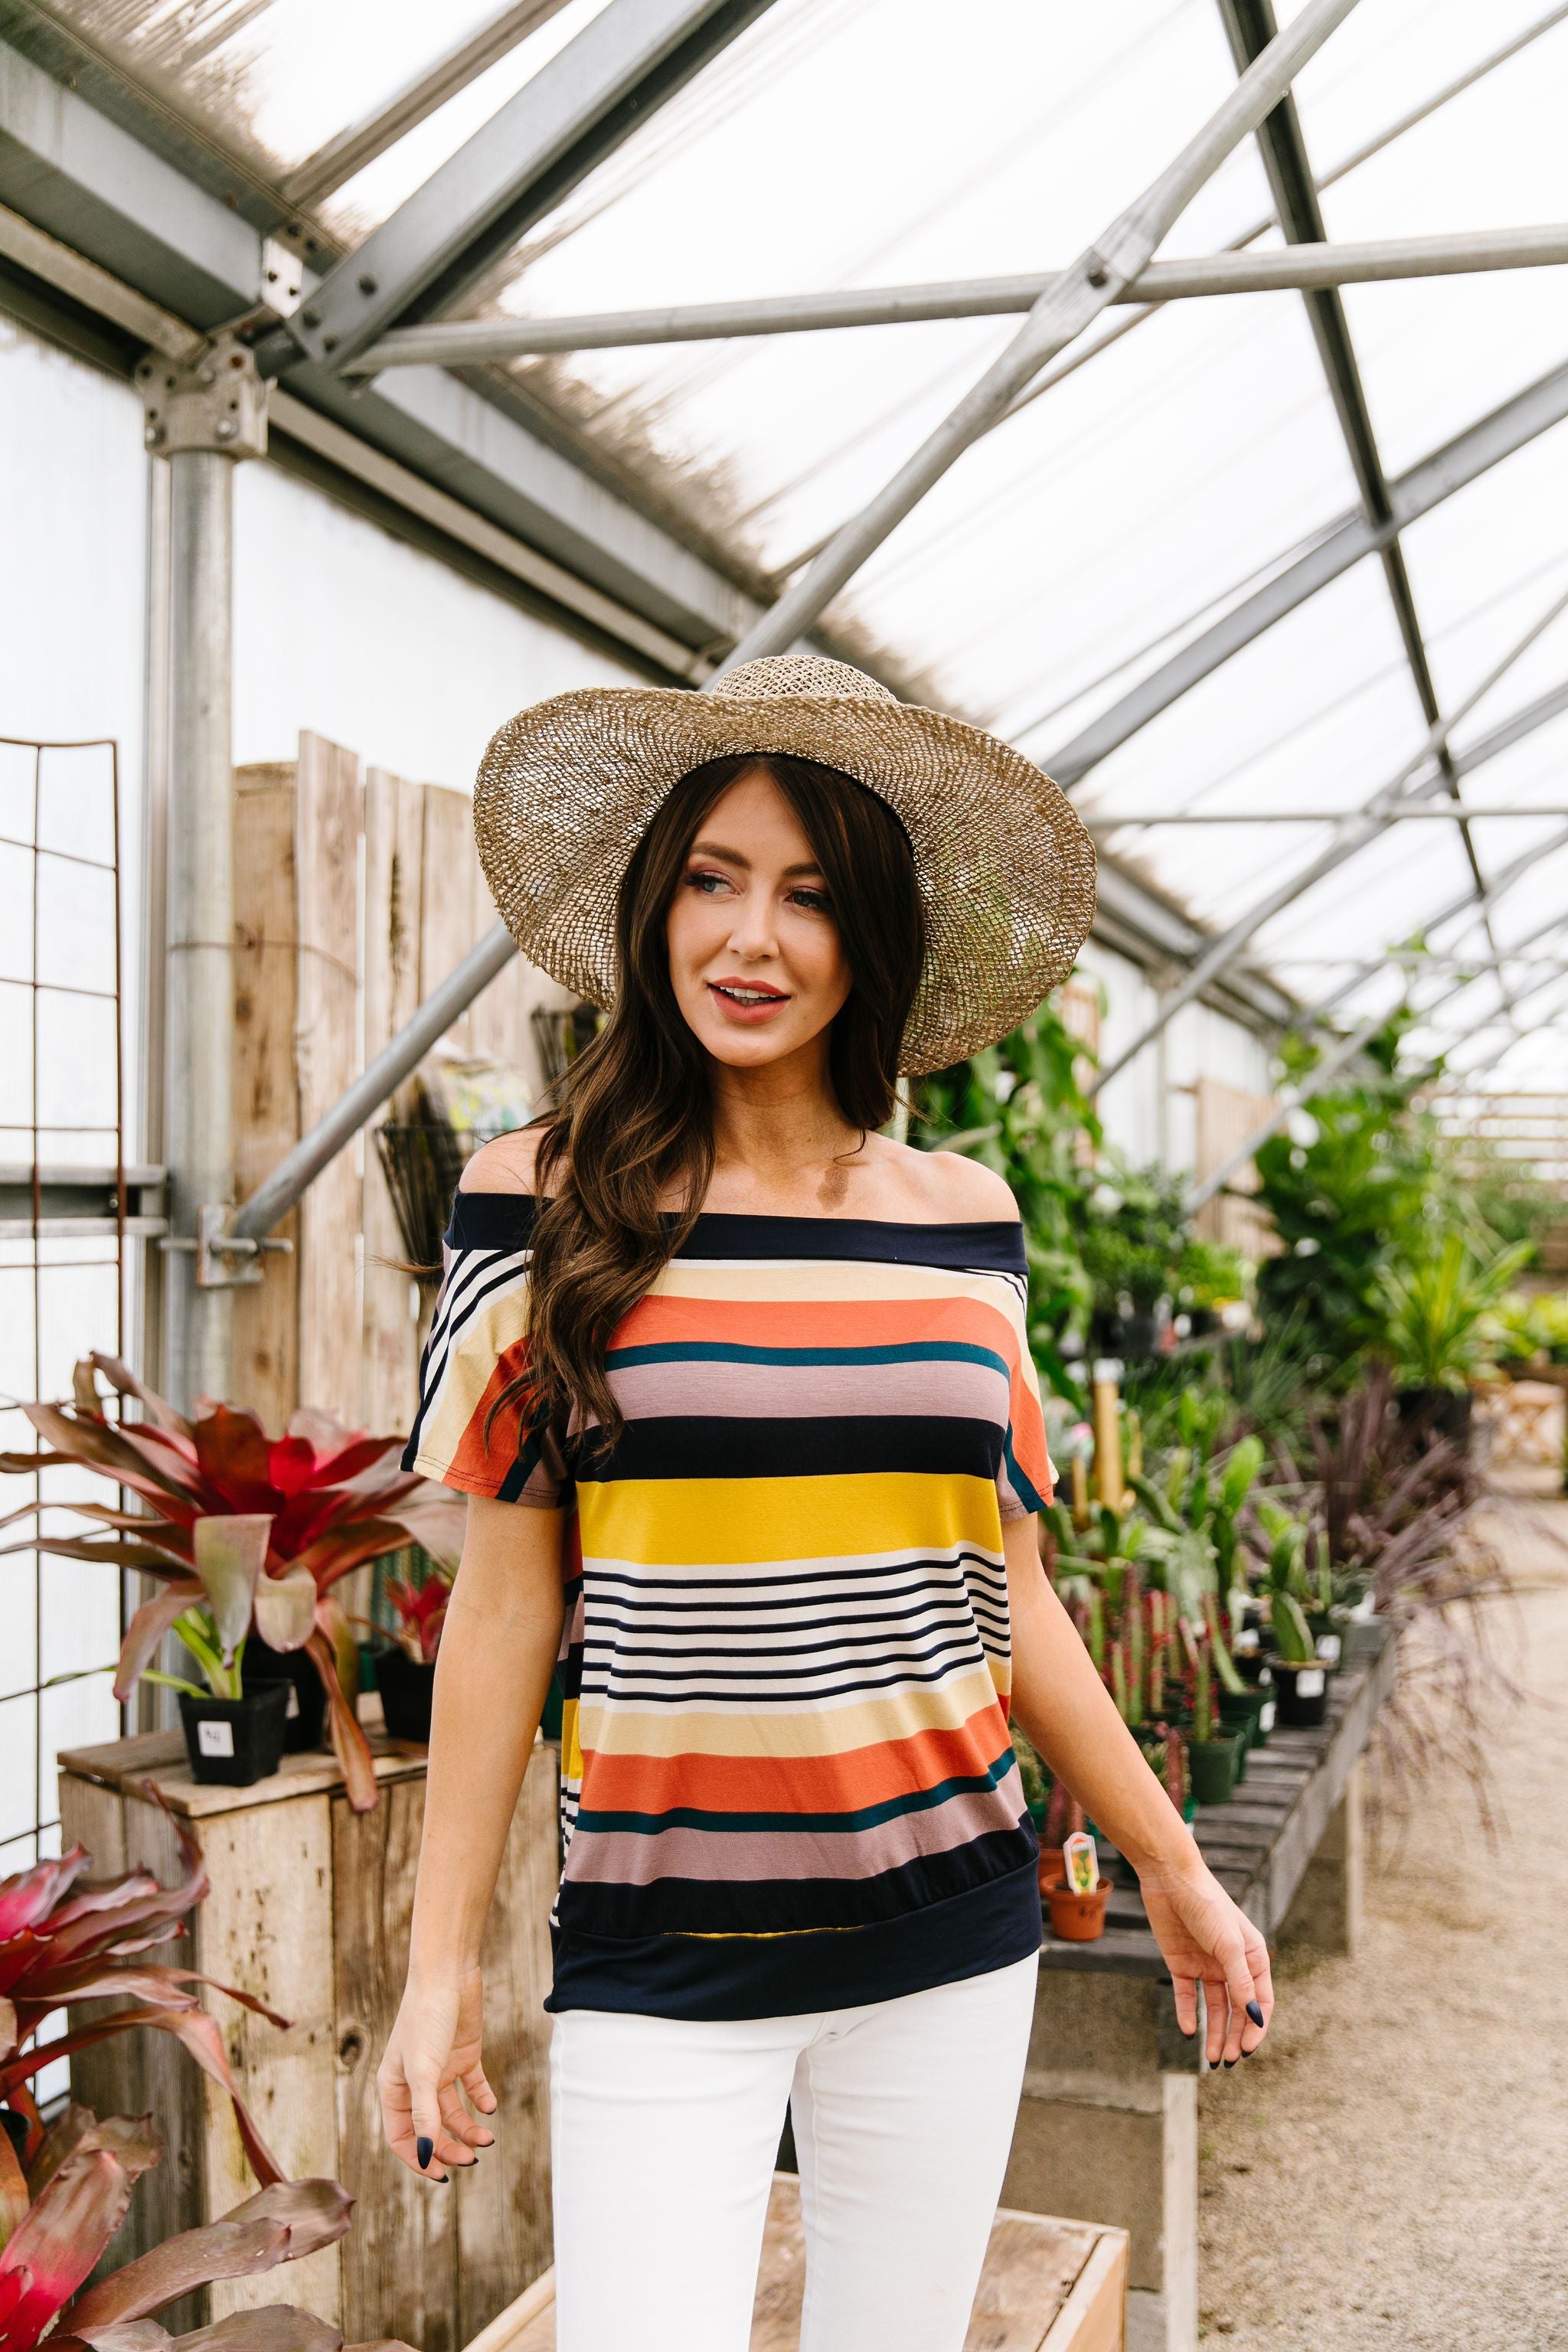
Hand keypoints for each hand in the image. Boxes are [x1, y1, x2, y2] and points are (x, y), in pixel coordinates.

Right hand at [377, 1964, 497, 2180]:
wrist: (448, 1974)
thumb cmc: (425, 2019)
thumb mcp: (423, 2071)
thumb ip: (425, 2114)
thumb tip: (429, 2155)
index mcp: (394, 2088)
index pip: (402, 2137)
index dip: (420, 2159)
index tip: (442, 2175)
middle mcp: (415, 2082)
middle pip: (430, 2129)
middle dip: (449, 2148)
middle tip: (472, 2160)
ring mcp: (440, 2068)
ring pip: (453, 2112)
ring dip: (469, 2128)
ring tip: (487, 2139)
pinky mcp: (463, 2055)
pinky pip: (473, 2086)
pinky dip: (482, 2099)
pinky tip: (490, 2107)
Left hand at [1137, 1860, 1273, 2066]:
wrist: (1170, 1879)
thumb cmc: (1208, 1905)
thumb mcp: (1228, 1945)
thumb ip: (1240, 1982)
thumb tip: (1256, 2018)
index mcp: (1253, 1957)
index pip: (1261, 2001)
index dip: (1256, 2028)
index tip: (1246, 2050)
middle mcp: (1231, 1964)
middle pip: (1237, 2009)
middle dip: (1234, 2036)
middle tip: (1226, 2061)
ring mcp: (1206, 1964)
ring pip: (1213, 2007)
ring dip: (1214, 2032)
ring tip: (1210, 2058)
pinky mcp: (1181, 1963)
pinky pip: (1186, 1995)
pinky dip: (1188, 2013)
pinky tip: (1190, 2032)